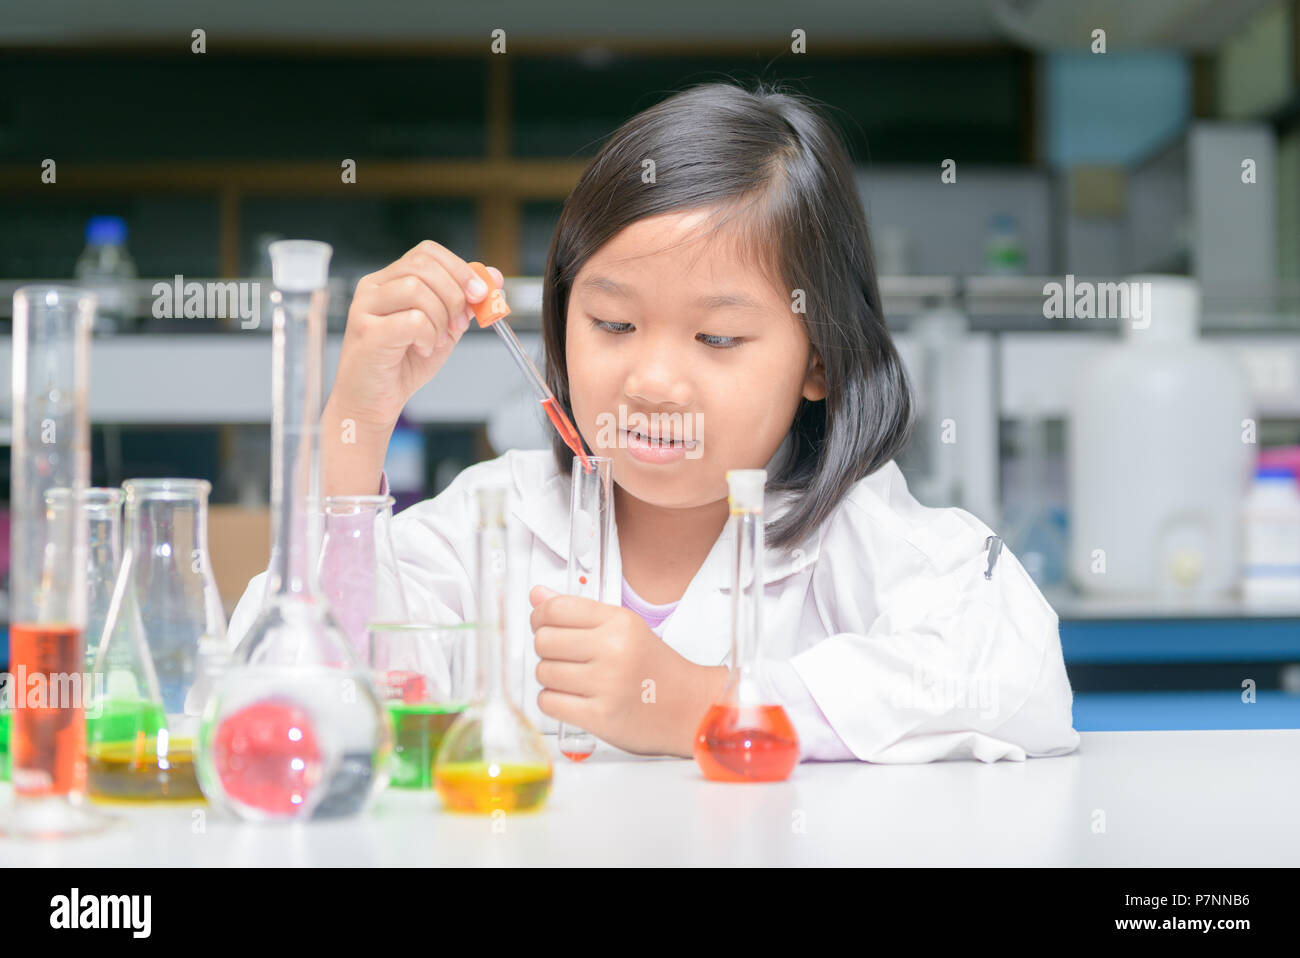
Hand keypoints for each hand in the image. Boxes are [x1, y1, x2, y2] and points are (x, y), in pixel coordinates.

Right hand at [330, 241, 502, 430]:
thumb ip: (465, 302)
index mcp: (390, 280)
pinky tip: (422, 349)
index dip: (459, 269)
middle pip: (423, 265)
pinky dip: (428, 336)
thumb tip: (494, 277)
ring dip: (440, 318)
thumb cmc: (403, 364)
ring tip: (437, 340)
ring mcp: (365, 307)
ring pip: (416, 289)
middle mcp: (374, 287)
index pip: (427, 252)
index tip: (479, 294)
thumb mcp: (444, 327)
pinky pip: (412, 320)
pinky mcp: (367, 332)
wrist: (374, 400)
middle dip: (454, 295)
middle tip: (460, 324)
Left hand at [528, 585, 728, 756]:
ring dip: (550, 676)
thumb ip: (579, 611)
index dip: (539, 615)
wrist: (691, 707)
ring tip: (573, 678)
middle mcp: (613, 650)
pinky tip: (572, 697)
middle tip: (562, 655)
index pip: (556, 609)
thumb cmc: (656, 668)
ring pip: (543, 673)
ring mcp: (606, 685)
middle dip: (546, 648)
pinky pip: (549, 703)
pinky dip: (553, 701)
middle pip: (544, 641)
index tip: (542, 623)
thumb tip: (537, 595)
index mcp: (620, 622)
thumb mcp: (625, 628)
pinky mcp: (599, 717)